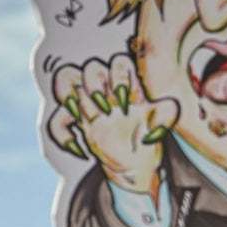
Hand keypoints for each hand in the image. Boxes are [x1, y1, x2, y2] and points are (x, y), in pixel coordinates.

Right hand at [48, 55, 178, 197]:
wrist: (135, 164)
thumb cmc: (147, 138)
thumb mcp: (160, 127)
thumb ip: (165, 114)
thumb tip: (168, 108)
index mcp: (128, 85)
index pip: (119, 62)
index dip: (118, 76)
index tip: (123, 100)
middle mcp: (107, 90)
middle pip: (91, 67)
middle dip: (96, 83)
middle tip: (106, 109)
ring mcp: (89, 104)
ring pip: (67, 80)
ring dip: (70, 94)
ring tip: (83, 117)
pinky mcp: (77, 124)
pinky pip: (58, 120)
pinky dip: (64, 135)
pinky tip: (79, 149)